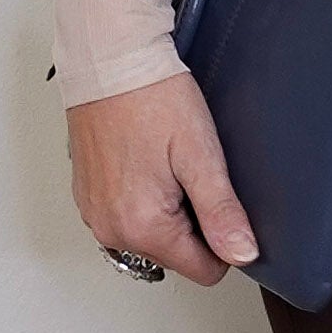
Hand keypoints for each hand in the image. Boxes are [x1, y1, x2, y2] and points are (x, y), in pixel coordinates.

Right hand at [66, 70, 261, 286]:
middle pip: (177, 256)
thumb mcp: (200, 155)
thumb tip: (243, 254)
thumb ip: (222, 212)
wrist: (109, 61)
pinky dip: (143, 200)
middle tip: (189, 174)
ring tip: (166, 165)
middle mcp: (111, 229)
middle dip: (193, 223)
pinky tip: (147, 164)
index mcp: (142, 227)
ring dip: (167, 212)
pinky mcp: (88, 199)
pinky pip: (127, 218)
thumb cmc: (151, 98)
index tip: (218, 201)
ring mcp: (95, 215)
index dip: (223, 238)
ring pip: (152, 239)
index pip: (205, 271)